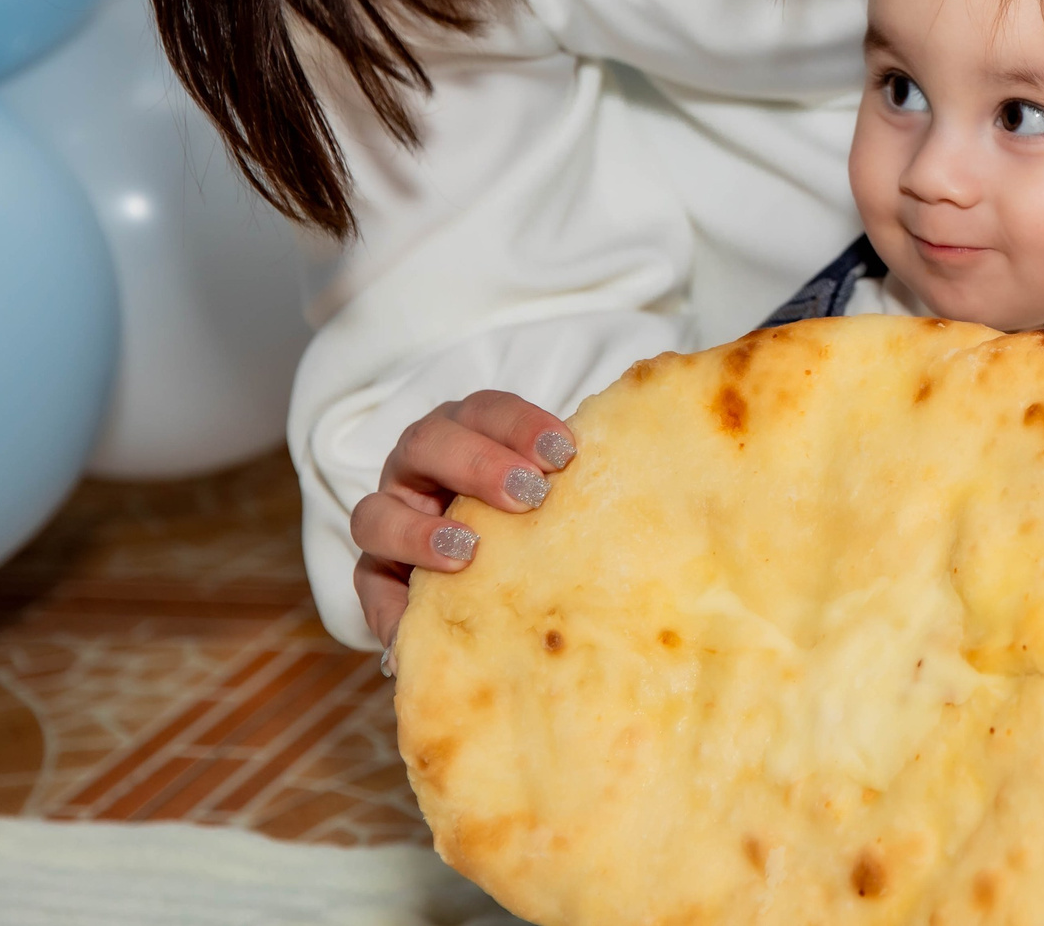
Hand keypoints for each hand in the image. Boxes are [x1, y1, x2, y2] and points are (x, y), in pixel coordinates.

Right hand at [349, 390, 577, 651]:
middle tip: (529, 494)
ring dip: (418, 531)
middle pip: (427, 443)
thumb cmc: (544, 520)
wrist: (507, 586)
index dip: (519, 424)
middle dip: (477, 463)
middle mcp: (420, 469)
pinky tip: (416, 634)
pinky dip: (390, 611)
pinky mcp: (377, 576)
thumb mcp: (563, 495)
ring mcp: (392, 519)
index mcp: (467, 432)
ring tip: (466, 553)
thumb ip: (590, 485)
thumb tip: (675, 493)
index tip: (565, 451)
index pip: (485, 410)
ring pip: (376, 511)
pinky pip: (369, 589)